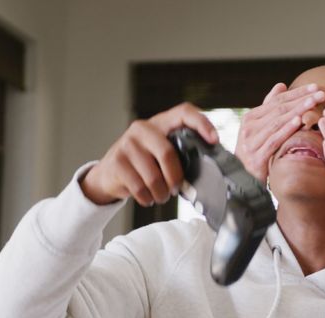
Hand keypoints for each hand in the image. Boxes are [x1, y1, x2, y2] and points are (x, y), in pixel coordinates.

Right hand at [81, 102, 217, 206]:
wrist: (109, 173)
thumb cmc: (144, 164)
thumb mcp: (160, 152)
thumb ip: (180, 153)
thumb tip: (210, 170)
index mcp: (160, 123)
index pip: (183, 112)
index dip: (201, 123)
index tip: (214, 140)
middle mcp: (142, 129)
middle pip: (168, 154)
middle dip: (175, 178)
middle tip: (176, 189)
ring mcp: (127, 144)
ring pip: (153, 176)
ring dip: (161, 193)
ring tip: (161, 196)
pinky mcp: (116, 162)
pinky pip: (140, 187)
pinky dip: (147, 198)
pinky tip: (148, 197)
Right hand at [234, 82, 324, 180]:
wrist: (243, 179)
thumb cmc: (256, 151)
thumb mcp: (262, 128)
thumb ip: (270, 107)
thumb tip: (281, 85)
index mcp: (251, 117)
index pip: (277, 101)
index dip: (296, 93)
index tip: (315, 87)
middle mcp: (249, 127)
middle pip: (279, 110)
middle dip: (301, 100)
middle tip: (320, 93)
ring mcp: (251, 142)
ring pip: (278, 122)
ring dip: (297, 111)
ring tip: (313, 103)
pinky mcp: (256, 157)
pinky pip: (274, 141)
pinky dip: (286, 130)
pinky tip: (299, 121)